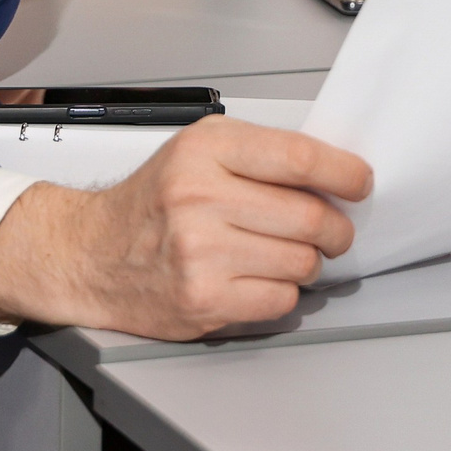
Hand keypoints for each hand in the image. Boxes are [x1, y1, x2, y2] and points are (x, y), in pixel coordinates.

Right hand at [0, 116, 372, 337]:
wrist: (90, 255)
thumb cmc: (150, 203)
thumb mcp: (196, 151)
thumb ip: (258, 154)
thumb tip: (332, 171)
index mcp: (205, 150)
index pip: (298, 158)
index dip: (344, 172)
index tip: (360, 182)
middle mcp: (200, 197)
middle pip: (311, 216)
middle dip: (335, 228)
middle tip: (333, 231)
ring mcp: (200, 252)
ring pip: (302, 262)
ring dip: (306, 262)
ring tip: (282, 254)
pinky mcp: (202, 299)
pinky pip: (280, 300)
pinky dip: (281, 294)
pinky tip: (257, 279)